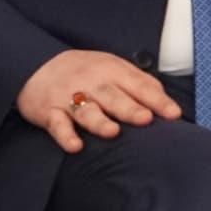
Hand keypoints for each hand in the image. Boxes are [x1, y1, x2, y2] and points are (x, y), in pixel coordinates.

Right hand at [18, 50, 181, 152]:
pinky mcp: (49, 112)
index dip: (157, 100)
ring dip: (99, 122)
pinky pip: (57, 125)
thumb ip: (140, 83)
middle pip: (113, 97)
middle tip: (146, 119)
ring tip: (112, 132)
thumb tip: (167, 102)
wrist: (37, 64)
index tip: (174, 114)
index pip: (139, 86)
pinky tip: (75, 146)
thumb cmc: (87, 71)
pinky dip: (65, 135)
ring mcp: (69, 98)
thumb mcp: (114, 67)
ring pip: (86, 111)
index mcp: (112, 71)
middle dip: (129, 109)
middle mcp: (92, 83)